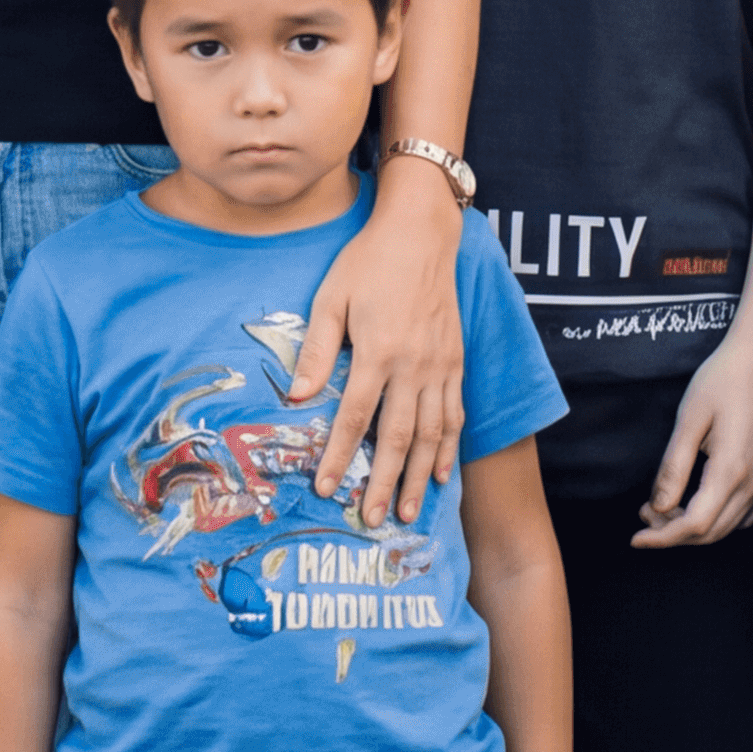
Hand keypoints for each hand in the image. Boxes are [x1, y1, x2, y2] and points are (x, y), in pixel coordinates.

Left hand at [297, 198, 468, 528]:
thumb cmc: (368, 262)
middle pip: (399, 436)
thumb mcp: (331, 297)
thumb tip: (296, 396)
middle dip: (385, 482)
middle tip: (373, 518)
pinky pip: (455, 414)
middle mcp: (415, 364)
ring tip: (410, 512)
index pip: (356, 417)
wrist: (422, 233)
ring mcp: (441, 365)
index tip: (328, 489)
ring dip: (421, 476)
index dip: (340, 456)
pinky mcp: (456, 361)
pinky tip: (443, 474)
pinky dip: (450, 448)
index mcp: (379, 350)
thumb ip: (317, 350)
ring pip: (433, 434)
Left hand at [631, 326, 752, 548]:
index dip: (661, 537)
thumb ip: (673, 467)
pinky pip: (744, 514)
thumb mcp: (690, 419)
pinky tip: (697, 503)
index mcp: (731, 470)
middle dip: (672, 533)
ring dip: (693, 528)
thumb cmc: (726, 377)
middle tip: (643, 514)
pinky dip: (717, 520)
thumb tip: (658, 507)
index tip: (635, 537)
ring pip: (728, 527)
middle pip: (711, 533)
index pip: (693, 524)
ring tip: (662, 508)